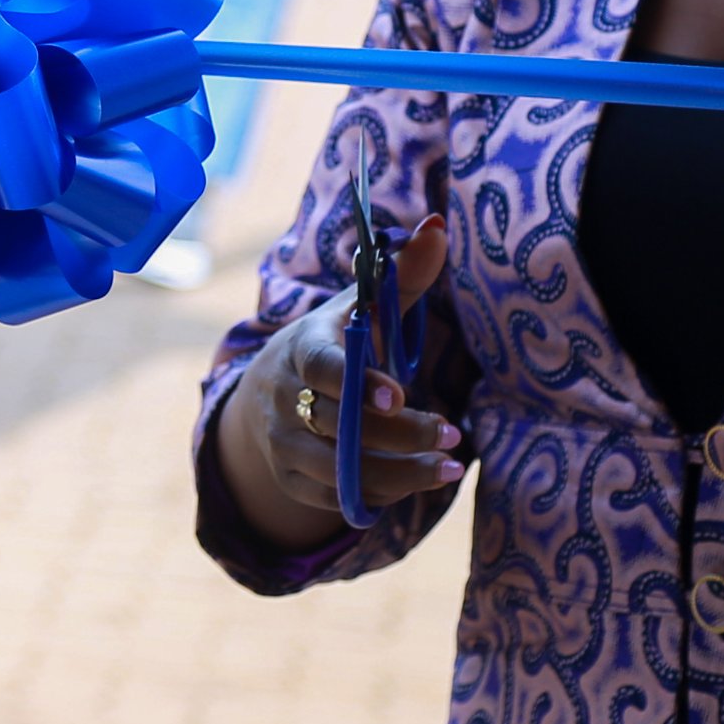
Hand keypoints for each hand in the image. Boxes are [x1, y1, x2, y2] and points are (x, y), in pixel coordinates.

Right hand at [227, 213, 460, 519]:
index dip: (356, 383)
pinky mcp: (292, 480)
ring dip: (400, 474)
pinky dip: (379, 494)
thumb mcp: (361, 306)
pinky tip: (416, 481)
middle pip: (342, 426)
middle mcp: (284, 399)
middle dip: (401, 434)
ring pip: (342, 472)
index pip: (321, 368)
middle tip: (453, 434)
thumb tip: (437, 225)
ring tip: (450, 467)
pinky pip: (337, 498)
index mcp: (303, 349)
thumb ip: (402, 274)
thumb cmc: (334, 341)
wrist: (270, 392)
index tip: (399, 395)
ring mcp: (284, 443)